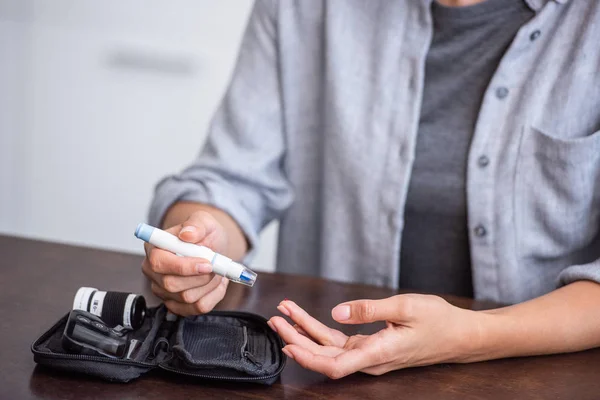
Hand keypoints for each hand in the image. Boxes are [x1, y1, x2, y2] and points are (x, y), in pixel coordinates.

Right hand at [142, 211, 229, 315]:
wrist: (212, 246)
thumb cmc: (203, 234)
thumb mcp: (203, 221)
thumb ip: (196, 224)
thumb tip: (187, 234)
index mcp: (154, 248)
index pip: (160, 263)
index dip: (184, 267)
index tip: (207, 264)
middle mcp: (154, 271)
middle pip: (172, 285)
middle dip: (201, 277)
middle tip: (215, 265)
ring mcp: (163, 290)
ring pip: (187, 298)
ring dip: (210, 285)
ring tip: (216, 271)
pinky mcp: (176, 304)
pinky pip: (197, 308)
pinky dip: (213, 296)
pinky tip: (215, 283)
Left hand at [268, 295, 482, 378]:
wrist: (459, 335)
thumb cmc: (437, 320)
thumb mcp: (405, 307)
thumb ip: (369, 310)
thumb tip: (336, 311)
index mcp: (379, 353)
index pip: (336, 365)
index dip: (309, 358)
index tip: (288, 345)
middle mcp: (370, 358)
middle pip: (324, 356)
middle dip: (296, 338)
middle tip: (276, 319)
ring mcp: (368, 354)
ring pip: (328, 347)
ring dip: (304, 331)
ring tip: (283, 312)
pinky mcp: (369, 346)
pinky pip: (338, 340)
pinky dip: (319, 328)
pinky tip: (305, 317)